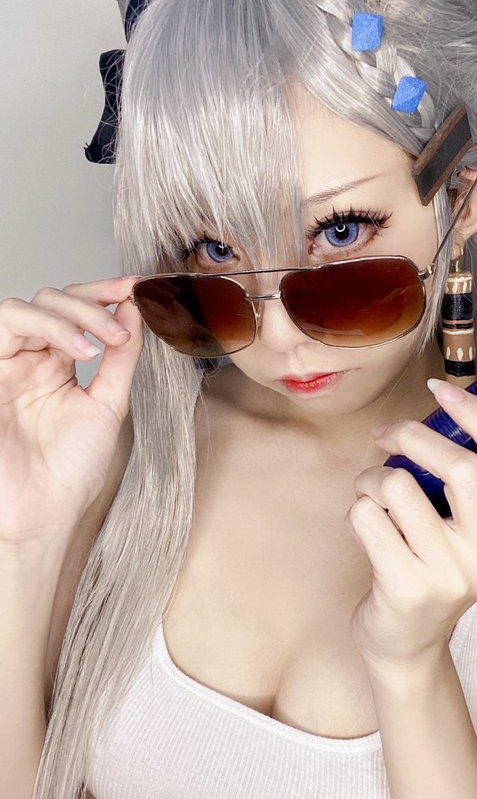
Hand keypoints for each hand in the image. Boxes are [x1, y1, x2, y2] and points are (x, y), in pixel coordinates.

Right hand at [0, 277, 142, 543]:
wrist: (42, 512)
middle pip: (52, 299)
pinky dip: (48, 326)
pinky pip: (7, 326)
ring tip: (101, 343)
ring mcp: (6, 364)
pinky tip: (78, 350)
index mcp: (56, 364)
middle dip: (92, 302)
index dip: (107, 292)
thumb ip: (122, 357)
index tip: (142, 287)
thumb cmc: (70, 468)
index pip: (77, 311)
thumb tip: (136, 308)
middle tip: (124, 324)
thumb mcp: (109, 404)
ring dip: (70, 314)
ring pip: (25, 307)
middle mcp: (29, 359)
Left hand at [346, 380, 476, 668]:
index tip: (446, 390)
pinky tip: (365, 530)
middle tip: (388, 435)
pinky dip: (356, 510)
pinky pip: (368, 516)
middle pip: (462, 467)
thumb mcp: (463, 530)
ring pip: (399, 486)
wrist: (405, 645)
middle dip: (413, 436)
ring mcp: (449, 576)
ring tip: (371, 495)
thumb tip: (441, 407)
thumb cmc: (428, 569)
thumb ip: (462, 480)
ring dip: (372, 478)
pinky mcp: (406, 588)